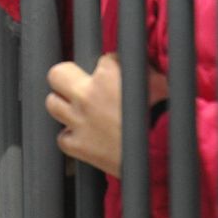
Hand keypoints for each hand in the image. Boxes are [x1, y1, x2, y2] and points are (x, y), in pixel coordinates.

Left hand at [44, 53, 167, 177]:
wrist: (161, 157)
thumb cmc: (165, 120)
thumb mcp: (162, 84)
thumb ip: (149, 69)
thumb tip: (145, 60)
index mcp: (109, 75)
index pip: (103, 59)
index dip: (112, 68)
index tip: (120, 78)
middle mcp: (88, 95)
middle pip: (57, 73)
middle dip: (67, 77)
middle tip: (79, 84)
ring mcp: (79, 121)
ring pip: (52, 103)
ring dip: (64, 105)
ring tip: (79, 109)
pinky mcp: (78, 145)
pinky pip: (62, 137)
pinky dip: (70, 136)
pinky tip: (84, 135)